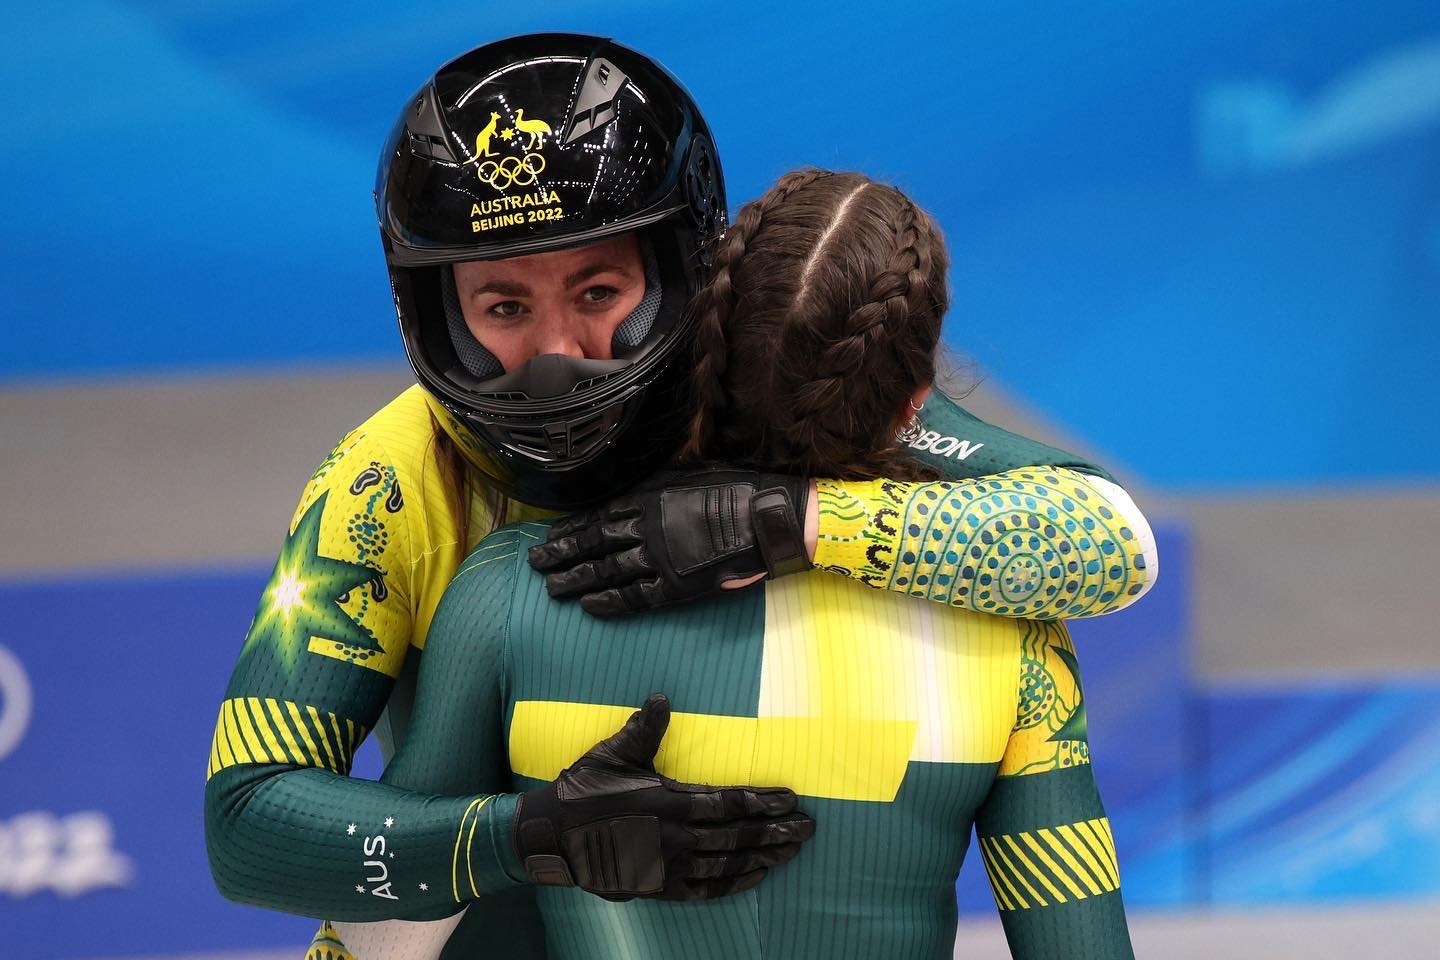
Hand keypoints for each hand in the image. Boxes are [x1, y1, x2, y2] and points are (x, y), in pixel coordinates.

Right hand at [512, 694, 814, 900]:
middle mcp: (672, 836)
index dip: (762, 801)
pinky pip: (706, 889)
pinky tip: (757, 875)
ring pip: (727, 863)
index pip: (727, 802)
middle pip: (737, 836)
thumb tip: (661, 698)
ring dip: (764, 856)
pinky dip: (735, 883)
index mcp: (665, 801)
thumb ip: (643, 729)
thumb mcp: (611, 754)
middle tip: (808, 827)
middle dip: (776, 830)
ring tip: (792, 850)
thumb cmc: (582, 790)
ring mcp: (667, 865)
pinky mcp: (659, 887)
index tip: (791, 798)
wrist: (552, 839)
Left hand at [527, 467, 811, 615]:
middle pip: (592, 543)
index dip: (571, 528)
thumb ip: (658, 485)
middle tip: (535, 563)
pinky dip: (609, 603)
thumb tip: (635, 492)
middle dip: (561, 554)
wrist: (769, 519)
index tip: (549, 535)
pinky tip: (588, 607)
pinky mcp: (676, 586)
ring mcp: (659, 558)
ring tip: (551, 589)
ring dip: (575, 581)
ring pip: (606, 571)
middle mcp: (646, 527)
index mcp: (649, 497)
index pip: (598, 515)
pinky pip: (634, 597)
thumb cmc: (737, 490)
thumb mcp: (690, 473)